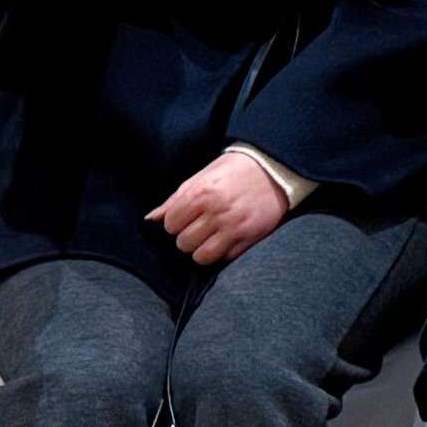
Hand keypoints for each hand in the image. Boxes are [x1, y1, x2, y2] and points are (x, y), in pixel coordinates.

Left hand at [150, 145, 293, 269]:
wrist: (275, 168)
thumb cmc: (235, 169)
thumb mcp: (203, 176)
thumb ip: (175, 199)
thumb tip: (151, 219)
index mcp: (201, 192)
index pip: (171, 224)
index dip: (176, 222)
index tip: (187, 216)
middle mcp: (216, 211)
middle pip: (184, 243)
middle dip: (188, 236)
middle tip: (200, 226)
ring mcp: (234, 227)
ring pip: (201, 256)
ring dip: (202, 249)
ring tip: (210, 236)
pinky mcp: (249, 238)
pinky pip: (224, 258)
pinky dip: (222, 251)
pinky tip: (227, 237)